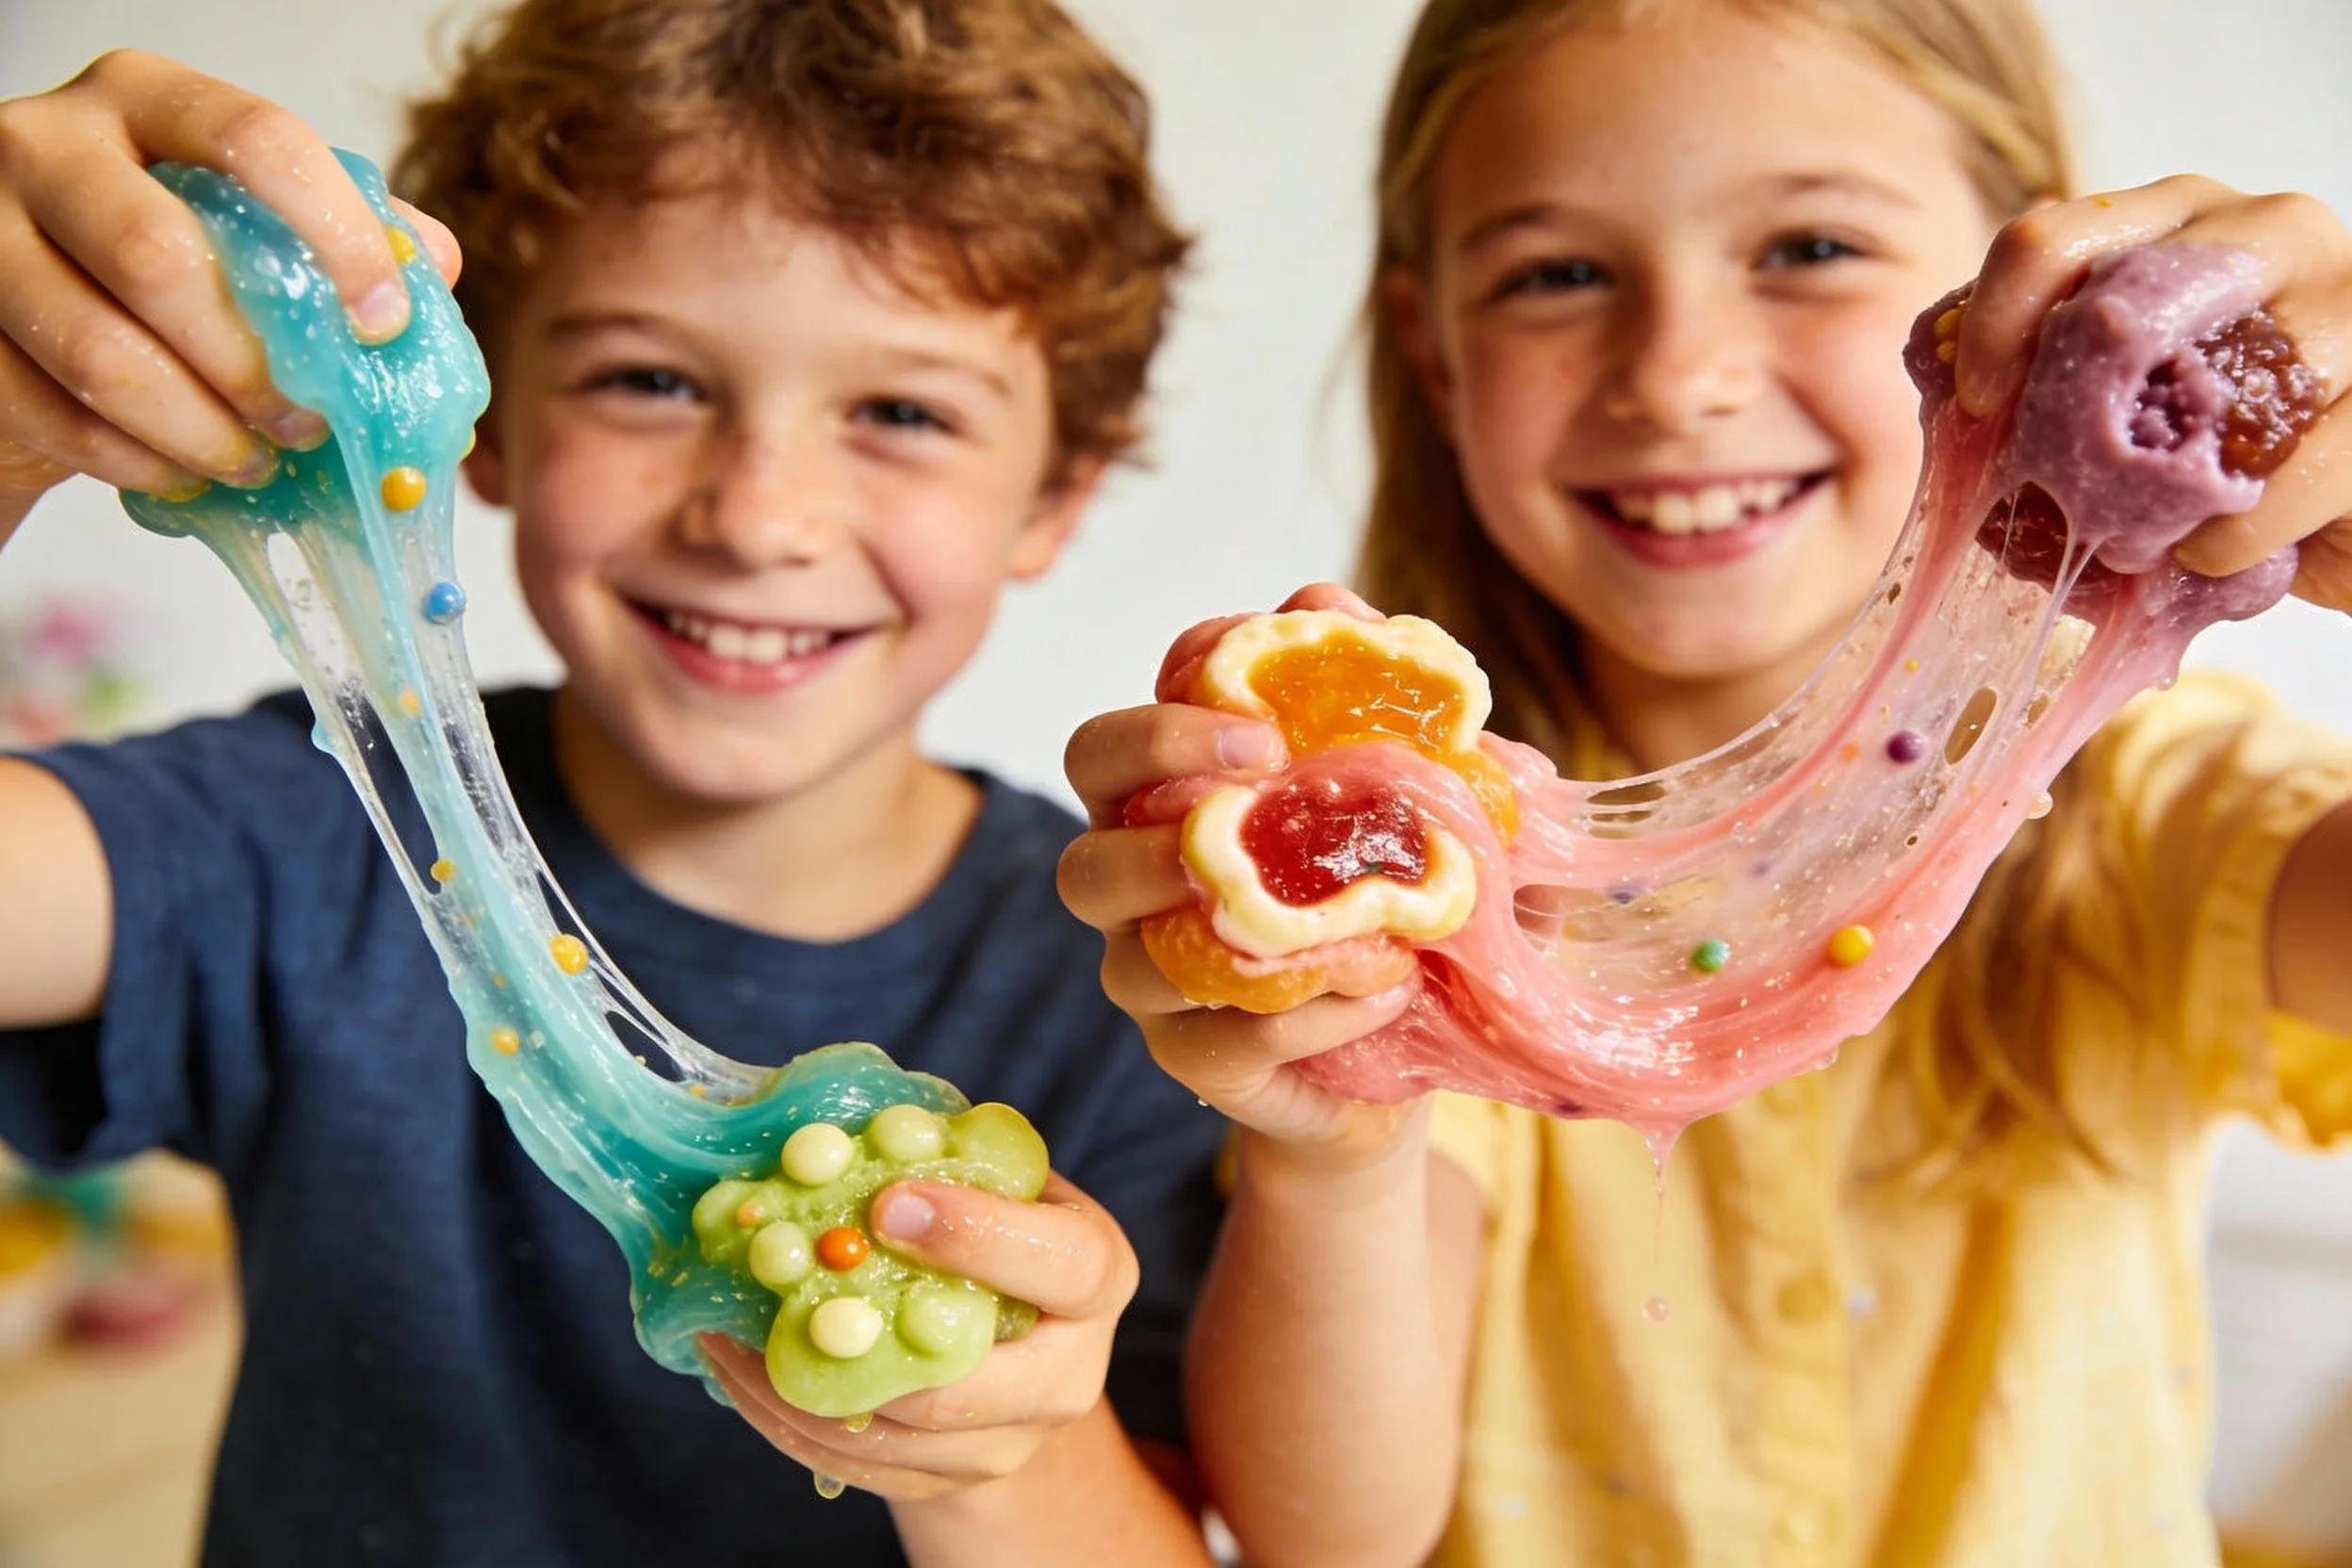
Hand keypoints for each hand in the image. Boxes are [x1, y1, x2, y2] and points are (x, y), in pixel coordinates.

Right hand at [0, 50, 461, 504]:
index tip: (383, 320)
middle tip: (310, 420)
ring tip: (257, 459)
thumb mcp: (244, 223)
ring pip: (101, 354)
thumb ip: (340, 229)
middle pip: (158, 255)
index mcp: (146, 100)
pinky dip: (140, 463)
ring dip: (201, 428)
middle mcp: (46, 147)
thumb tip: (432, 266)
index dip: (335, 234)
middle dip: (253, 361)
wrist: (24, 319)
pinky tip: (188, 474)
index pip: (255, 139)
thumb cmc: (157, 265)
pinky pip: (56, 418)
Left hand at [698, 1172, 1139, 1500]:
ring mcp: (1009, 1442)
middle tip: (785, 1282)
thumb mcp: (999, 1183)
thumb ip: (944, 1158)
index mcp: (1095, 1277)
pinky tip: (737, 1365)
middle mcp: (1068, 1374)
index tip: (889, 1201)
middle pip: (973, 1386)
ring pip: (897, 1437)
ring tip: (731, 1324)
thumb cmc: (1001, 1235)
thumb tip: (833, 1130)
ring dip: (801, 1385)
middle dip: (872, 1342)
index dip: (979, 1236)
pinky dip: (787, 1418)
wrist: (1023, 1352)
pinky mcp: (948, 1482)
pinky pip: (856, 1465)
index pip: (1064, 1264)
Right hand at [1058, 582, 1424, 1169]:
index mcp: (1166, 812)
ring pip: (1132, 966)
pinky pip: (1218, 1046)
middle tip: (1264, 799)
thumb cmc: (1391, 894)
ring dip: (1241, 936)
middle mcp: (1138, 900)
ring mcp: (1158, 991)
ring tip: (1356, 923)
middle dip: (1155, 842)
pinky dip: (1306, 1015)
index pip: (1105, 755)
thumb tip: (1325, 604)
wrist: (1418, 1041)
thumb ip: (1360, 691)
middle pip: (1080, 862)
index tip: (1260, 731)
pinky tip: (1383, 988)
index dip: (1159, 734)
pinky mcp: (1200, 1067)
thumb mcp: (1405, 786)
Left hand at [1951, 174, 2351, 609]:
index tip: (1975, 405)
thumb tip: (1959, 405)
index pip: (2051, 240)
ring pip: (2219, 383)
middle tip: (2055, 486)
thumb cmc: (2213, 446)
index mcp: (2175, 218)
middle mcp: (2264, 232)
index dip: (1995, 325)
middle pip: (2129, 297)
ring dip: (2154, 485)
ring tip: (2132, 539)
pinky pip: (2301, 466)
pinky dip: (2234, 529)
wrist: (2343, 504)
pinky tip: (2205, 553)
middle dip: (2072, 407)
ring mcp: (2346, 300)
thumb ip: (2046, 380)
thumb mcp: (2120, 397)